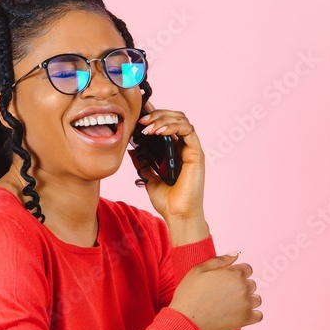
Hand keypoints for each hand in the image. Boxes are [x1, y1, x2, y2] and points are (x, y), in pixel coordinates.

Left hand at [129, 100, 204, 223]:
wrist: (178, 215)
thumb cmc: (168, 201)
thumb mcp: (149, 178)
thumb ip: (143, 163)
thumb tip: (133, 150)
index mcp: (176, 151)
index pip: (168, 124)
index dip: (155, 115)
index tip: (139, 114)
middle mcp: (185, 147)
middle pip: (175, 117)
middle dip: (157, 114)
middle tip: (141, 121)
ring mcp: (192, 149)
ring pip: (182, 120)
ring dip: (163, 119)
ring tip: (147, 128)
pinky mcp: (197, 153)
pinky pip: (188, 130)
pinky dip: (173, 126)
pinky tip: (158, 132)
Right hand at [168, 253, 262, 329]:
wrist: (186, 320)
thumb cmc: (189, 294)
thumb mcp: (199, 270)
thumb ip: (220, 260)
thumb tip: (236, 254)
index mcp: (234, 273)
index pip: (247, 269)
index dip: (236, 274)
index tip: (227, 282)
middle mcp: (243, 287)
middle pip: (251, 284)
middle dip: (241, 288)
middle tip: (225, 295)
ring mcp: (246, 303)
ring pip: (256, 299)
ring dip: (248, 301)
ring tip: (232, 306)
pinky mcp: (246, 319)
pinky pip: (258, 316)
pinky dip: (251, 315)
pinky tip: (239, 315)